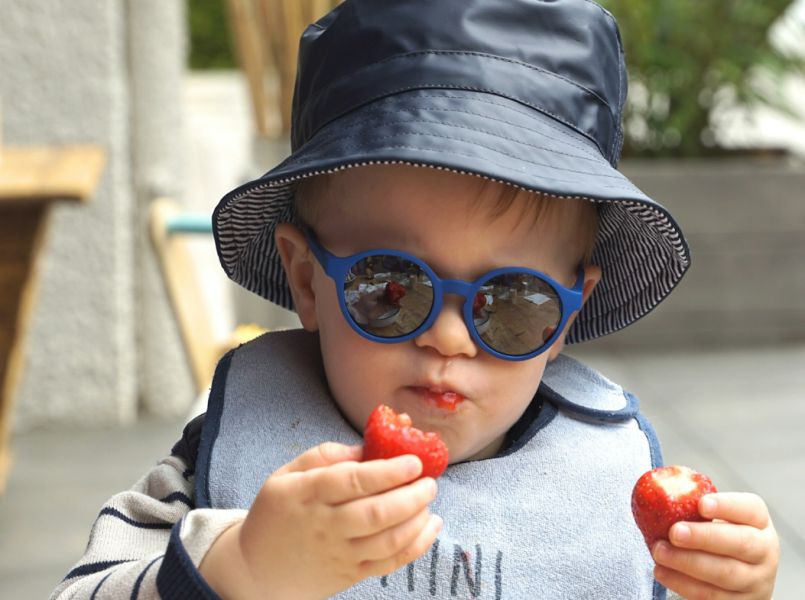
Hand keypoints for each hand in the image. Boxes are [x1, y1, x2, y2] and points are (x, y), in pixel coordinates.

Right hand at [202, 442, 441, 599]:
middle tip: (429, 481)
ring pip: (388, 541)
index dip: (388, 471)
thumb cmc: (276, 513)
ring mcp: (339, 554)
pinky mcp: (350, 575)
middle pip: (376, 513)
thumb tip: (367, 447)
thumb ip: (324, 456)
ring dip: (418, 519)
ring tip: (429, 499)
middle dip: (412, 496)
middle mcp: (325, 526)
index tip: (413, 461)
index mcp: (307, 494)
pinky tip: (431, 526)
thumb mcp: (286, 474)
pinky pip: (389, 563)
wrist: (255, 568)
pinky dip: (417, 545)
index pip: (353, 481)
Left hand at [651, 492, 779, 598]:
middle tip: (674, 532)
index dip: (727, 506)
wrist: (739, 575)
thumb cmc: (719, 535)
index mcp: (759, 521)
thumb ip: (695, 507)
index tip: (701, 504)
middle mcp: (764, 551)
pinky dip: (683, 583)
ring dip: (687, 562)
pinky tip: (662, 571)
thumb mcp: (717, 518)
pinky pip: (711, 595)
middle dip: (704, 537)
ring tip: (660, 551)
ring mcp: (756, 580)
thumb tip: (658, 494)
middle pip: (740, 543)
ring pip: (724, 573)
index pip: (750, 509)